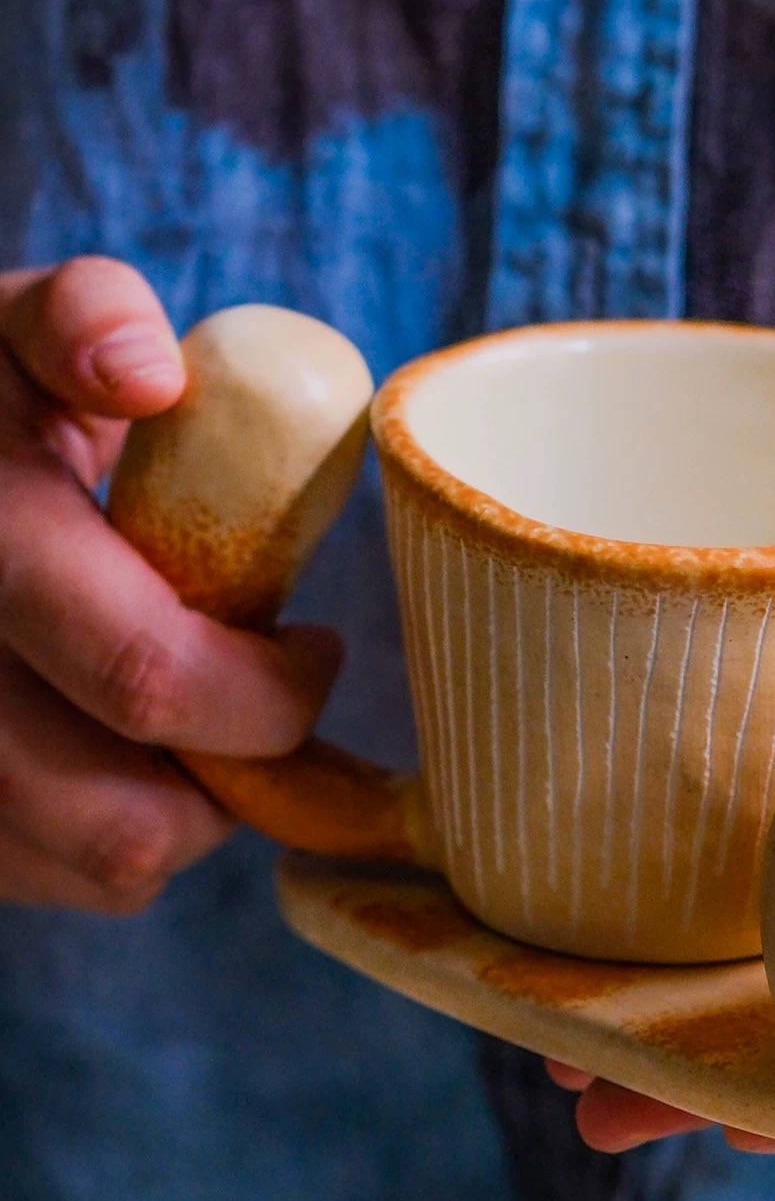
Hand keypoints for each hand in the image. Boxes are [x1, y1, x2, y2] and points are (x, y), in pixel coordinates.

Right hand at [0, 258, 341, 911]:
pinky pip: (58, 880)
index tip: (317, 646)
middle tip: (272, 698)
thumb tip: (151, 372)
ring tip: (200, 720)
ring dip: (189, 809)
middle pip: (127, 819)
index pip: (148, 676)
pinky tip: (125, 751)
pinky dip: (120, 839)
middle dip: (241, 770)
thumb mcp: (3, 334)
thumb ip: (75, 320)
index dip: (269, 693)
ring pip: (102, 866)